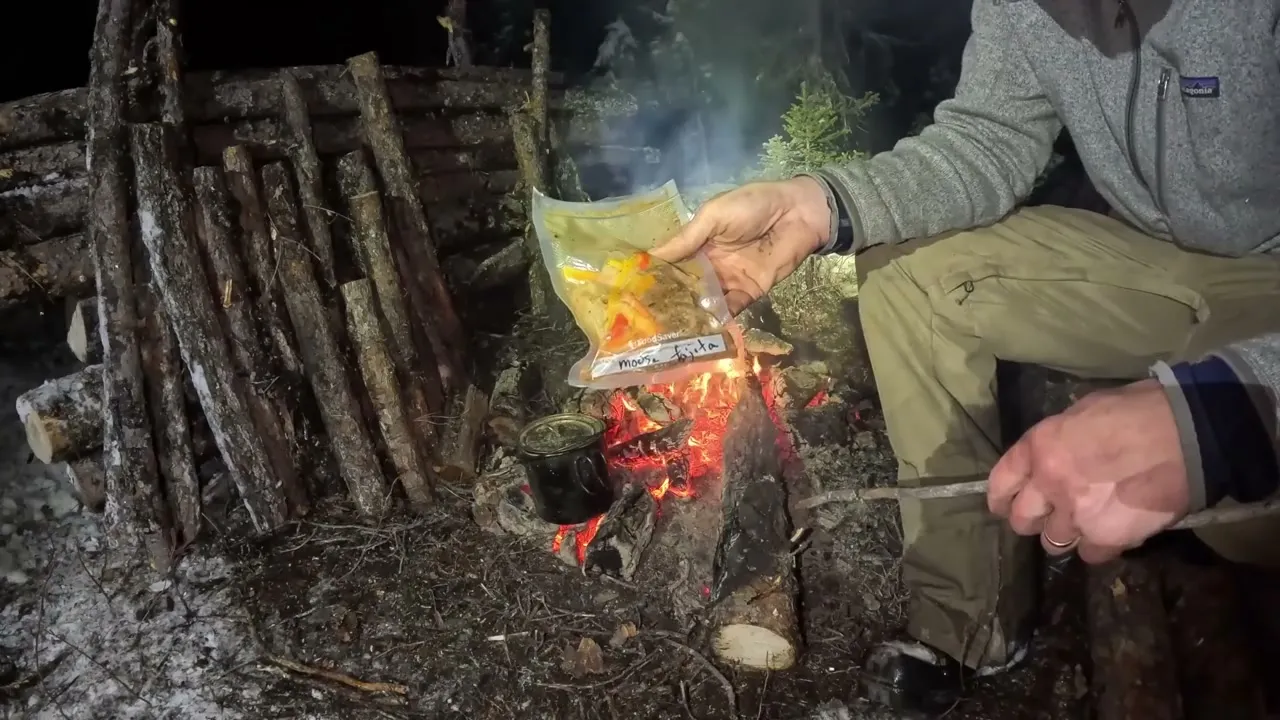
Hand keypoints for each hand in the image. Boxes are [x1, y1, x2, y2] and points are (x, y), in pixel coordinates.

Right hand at [651, 177, 831, 313]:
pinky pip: (729, 310)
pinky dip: (716, 321)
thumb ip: (686, 239)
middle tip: (646, 320)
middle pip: (685, 287)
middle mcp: (709, 265)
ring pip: (703, 302)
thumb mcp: (713, 215)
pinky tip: (699, 332)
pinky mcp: (748, 293)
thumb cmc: (752, 205)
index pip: (671, 264)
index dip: (655, 277)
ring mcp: (727, 281)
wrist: (798, 213)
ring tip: (667, 331)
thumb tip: (649, 256)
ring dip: (689, 315)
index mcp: (697, 243)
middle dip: (668, 302)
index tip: (634, 293)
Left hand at [986, 379, 1192, 563]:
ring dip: (1067, 534)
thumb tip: (1055, 455)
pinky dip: (1099, 546)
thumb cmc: (1138, 410)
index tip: (1004, 505)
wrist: (1188, 433)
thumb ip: (1059, 441)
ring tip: (1087, 522)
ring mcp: (1077, 514)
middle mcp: (1049, 484)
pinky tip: (1112, 531)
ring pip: (1053, 542)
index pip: (1000, 483)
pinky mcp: (1108, 537)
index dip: (1001, 498)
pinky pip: (1090, 555)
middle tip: (1051, 514)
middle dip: (1034, 519)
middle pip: (1022, 520)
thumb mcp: (1083, 413)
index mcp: (1039, 447)